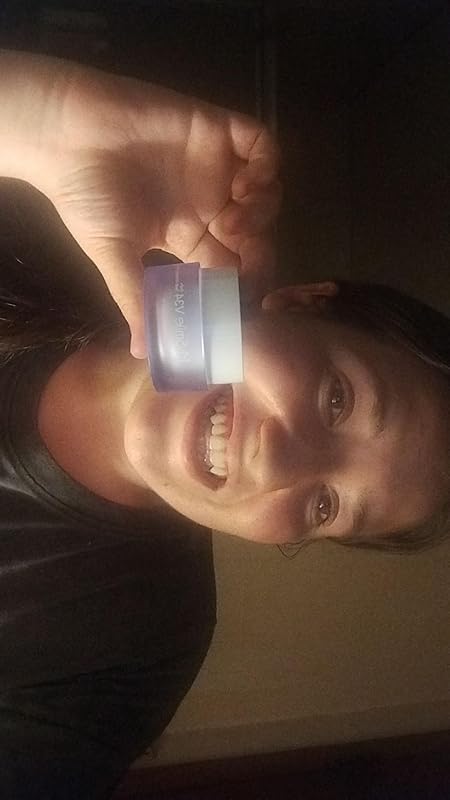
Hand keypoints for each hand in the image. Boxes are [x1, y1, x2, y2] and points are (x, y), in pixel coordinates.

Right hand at [30, 59, 280, 355]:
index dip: (243, 284)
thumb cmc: (87, 198)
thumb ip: (137, 302)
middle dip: (261, 251)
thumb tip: (142, 355)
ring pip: (266, 193)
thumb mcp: (114, 257)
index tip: (246, 301)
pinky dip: (265, 168)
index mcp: (189, 238)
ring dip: (263, 212)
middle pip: (257, 233)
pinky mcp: (219, 130)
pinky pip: (264, 146)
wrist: (68, 135)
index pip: (231, 267)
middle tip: (249, 260)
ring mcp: (218, 168)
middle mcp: (209, 206)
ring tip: (235, 220)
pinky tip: (244, 185)